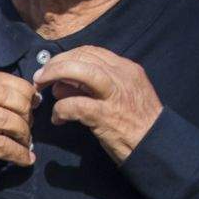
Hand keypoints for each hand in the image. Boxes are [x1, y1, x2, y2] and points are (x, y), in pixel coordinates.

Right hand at [0, 73, 37, 198]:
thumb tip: (32, 97)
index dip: (22, 88)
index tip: (34, 101)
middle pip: (3, 95)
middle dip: (25, 109)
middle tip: (31, 124)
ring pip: (5, 119)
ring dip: (23, 132)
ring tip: (26, 143)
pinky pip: (2, 146)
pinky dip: (20, 153)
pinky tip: (26, 159)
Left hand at [33, 47, 164, 164]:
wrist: (158, 147)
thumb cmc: (137, 124)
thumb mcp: (123, 96)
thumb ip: (95, 86)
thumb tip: (62, 85)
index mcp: (126, 69)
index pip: (91, 51)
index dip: (68, 56)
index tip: (54, 67)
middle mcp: (121, 76)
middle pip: (81, 56)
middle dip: (56, 64)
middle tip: (40, 77)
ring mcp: (114, 94)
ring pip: (78, 71)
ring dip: (54, 76)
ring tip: (43, 90)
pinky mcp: (105, 115)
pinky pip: (74, 104)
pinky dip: (60, 109)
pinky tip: (58, 119)